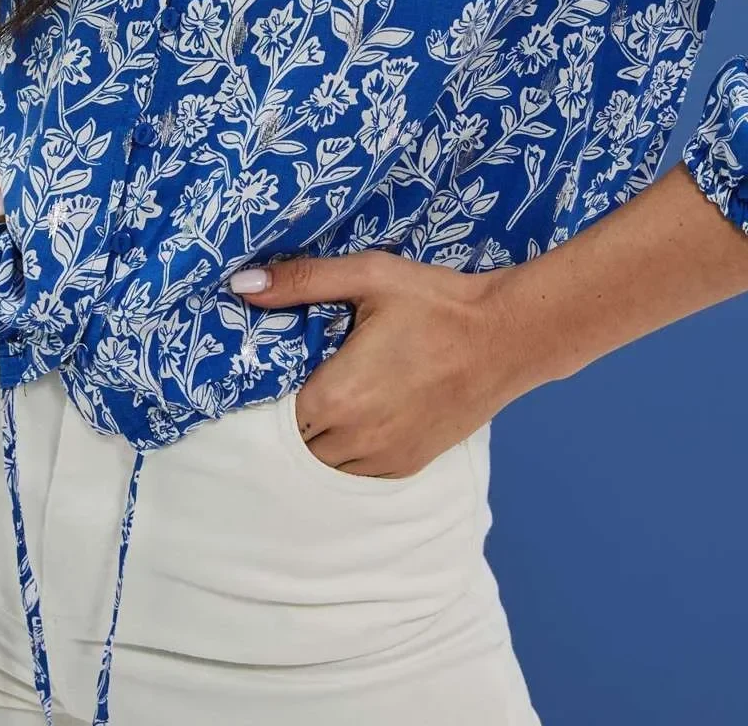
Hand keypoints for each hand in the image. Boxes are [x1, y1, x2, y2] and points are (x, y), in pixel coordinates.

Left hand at [226, 249, 528, 477]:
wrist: (505, 336)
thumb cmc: (435, 303)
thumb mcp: (368, 277)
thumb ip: (302, 281)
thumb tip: (241, 286)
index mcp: (337, 395)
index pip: (273, 412)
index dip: (271, 390)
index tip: (279, 364)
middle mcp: (354, 440)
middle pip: (295, 441)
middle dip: (293, 413)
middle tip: (308, 374)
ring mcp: (382, 459)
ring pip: (324, 462)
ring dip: (320, 436)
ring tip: (335, 393)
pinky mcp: (407, 467)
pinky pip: (357, 471)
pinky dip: (349, 450)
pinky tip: (362, 413)